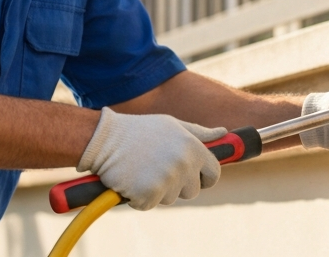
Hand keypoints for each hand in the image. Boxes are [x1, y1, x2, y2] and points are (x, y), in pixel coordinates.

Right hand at [77, 108, 226, 209]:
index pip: (214, 173)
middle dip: (178, 185)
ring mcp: (167, 180)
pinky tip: (131, 179)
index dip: (204, 177)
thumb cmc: (139, 131)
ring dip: (157, 190)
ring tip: (142, 169)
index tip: (194, 177)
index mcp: (193, 147)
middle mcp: (184, 164)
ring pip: (170, 198)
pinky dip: (139, 197)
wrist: (104, 139)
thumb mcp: (173, 125)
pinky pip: (149, 204)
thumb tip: (224, 133)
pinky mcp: (149, 194)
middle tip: (157, 168)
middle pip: (192, 190)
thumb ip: (200, 133)